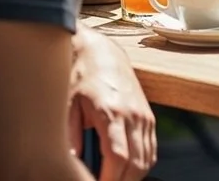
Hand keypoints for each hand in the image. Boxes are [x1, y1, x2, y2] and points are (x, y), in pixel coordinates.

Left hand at [68, 24, 156, 180]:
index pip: (117, 157)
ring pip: (146, 159)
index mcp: (111, 112)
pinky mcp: (148, 115)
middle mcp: (132, 114)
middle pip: (135, 164)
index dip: (109, 180)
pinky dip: (142, 164)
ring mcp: (143, 115)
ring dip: (132, 176)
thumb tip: (72, 164)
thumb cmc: (82, 76)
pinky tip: (126, 169)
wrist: (101, 51)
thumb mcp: (68, 105)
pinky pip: (151, 149)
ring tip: (113, 179)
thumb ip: (70, 137)